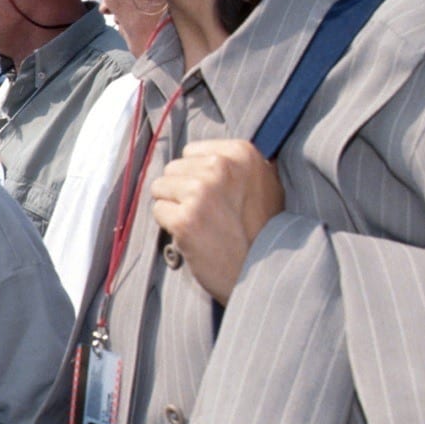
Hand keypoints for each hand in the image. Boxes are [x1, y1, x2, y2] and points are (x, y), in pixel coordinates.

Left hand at [150, 139, 283, 304]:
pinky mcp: (185, 218)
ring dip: (174, 206)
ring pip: (160, 187)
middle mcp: (220, 167)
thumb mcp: (265, 183)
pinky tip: (192, 235)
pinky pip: (158, 210)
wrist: (264, 271)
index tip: (215, 195)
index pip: (191, 152)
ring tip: (200, 223)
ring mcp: (200, 192)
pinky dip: (170, 225)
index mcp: (241, 153)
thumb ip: (236, 165)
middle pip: (173, 168)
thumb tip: (203, 155)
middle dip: (182, 190)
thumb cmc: (263, 230)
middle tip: (208, 213)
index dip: (196, 175)